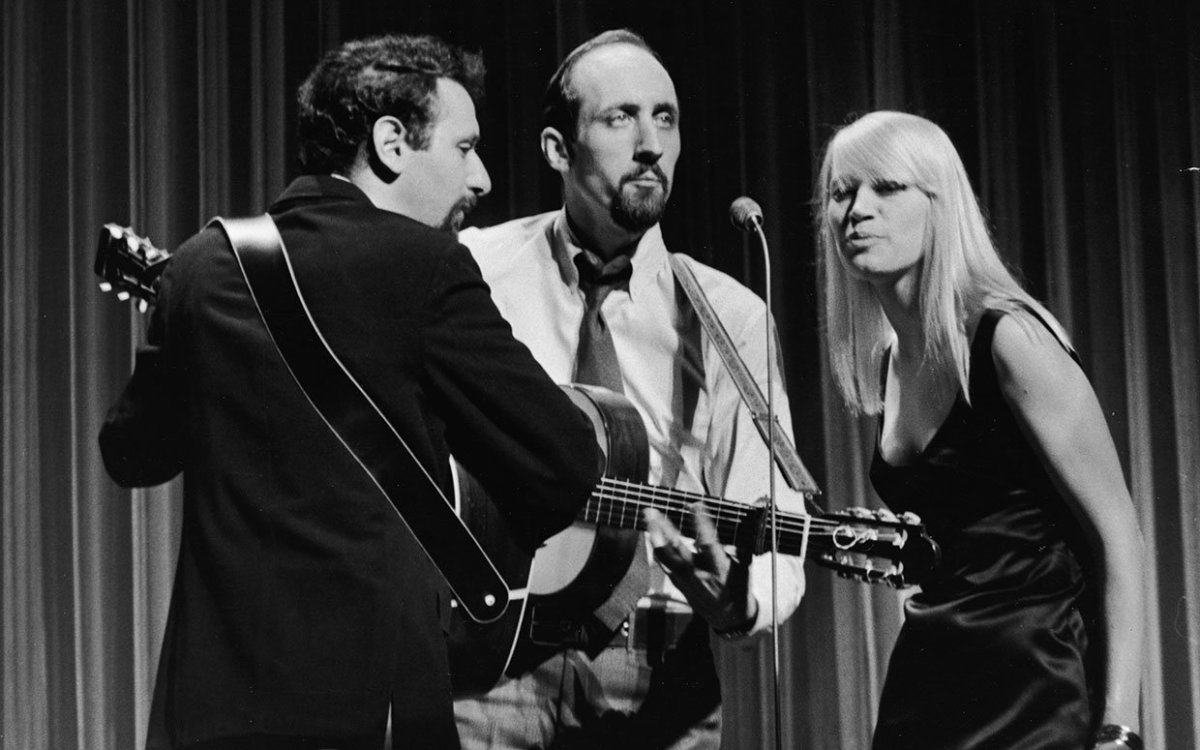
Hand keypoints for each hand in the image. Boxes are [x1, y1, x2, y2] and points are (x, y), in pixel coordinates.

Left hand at [643, 504, 757, 633]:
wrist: (730, 616)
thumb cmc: (739, 585)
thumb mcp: (745, 564)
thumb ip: (743, 540)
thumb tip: (754, 511)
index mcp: (720, 568)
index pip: (709, 543)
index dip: (701, 524)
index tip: (695, 505)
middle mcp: (699, 575)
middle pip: (677, 549)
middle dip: (664, 528)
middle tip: (653, 511)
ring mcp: (686, 580)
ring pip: (665, 557)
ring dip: (655, 536)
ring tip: (648, 518)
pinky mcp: (678, 584)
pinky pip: (664, 564)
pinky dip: (658, 548)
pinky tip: (652, 534)